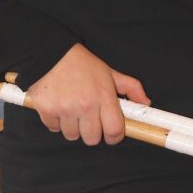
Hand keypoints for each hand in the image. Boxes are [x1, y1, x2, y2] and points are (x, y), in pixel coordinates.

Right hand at [25, 43, 149, 145]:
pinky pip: (54, 128)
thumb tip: (146, 103)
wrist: (49, 53)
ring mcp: (64, 109)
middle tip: (89, 120)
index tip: (111, 134)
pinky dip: (56, 122)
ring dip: (73, 128)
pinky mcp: (46, 110)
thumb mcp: (110, 72)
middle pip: (92, 139)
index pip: (114, 131)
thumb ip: (131, 88)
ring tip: (73, 112)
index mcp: (103, 97)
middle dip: (93, 133)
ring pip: (72, 136)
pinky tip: (59, 108)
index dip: (114, 137)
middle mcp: (85, 106)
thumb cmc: (82, 64)